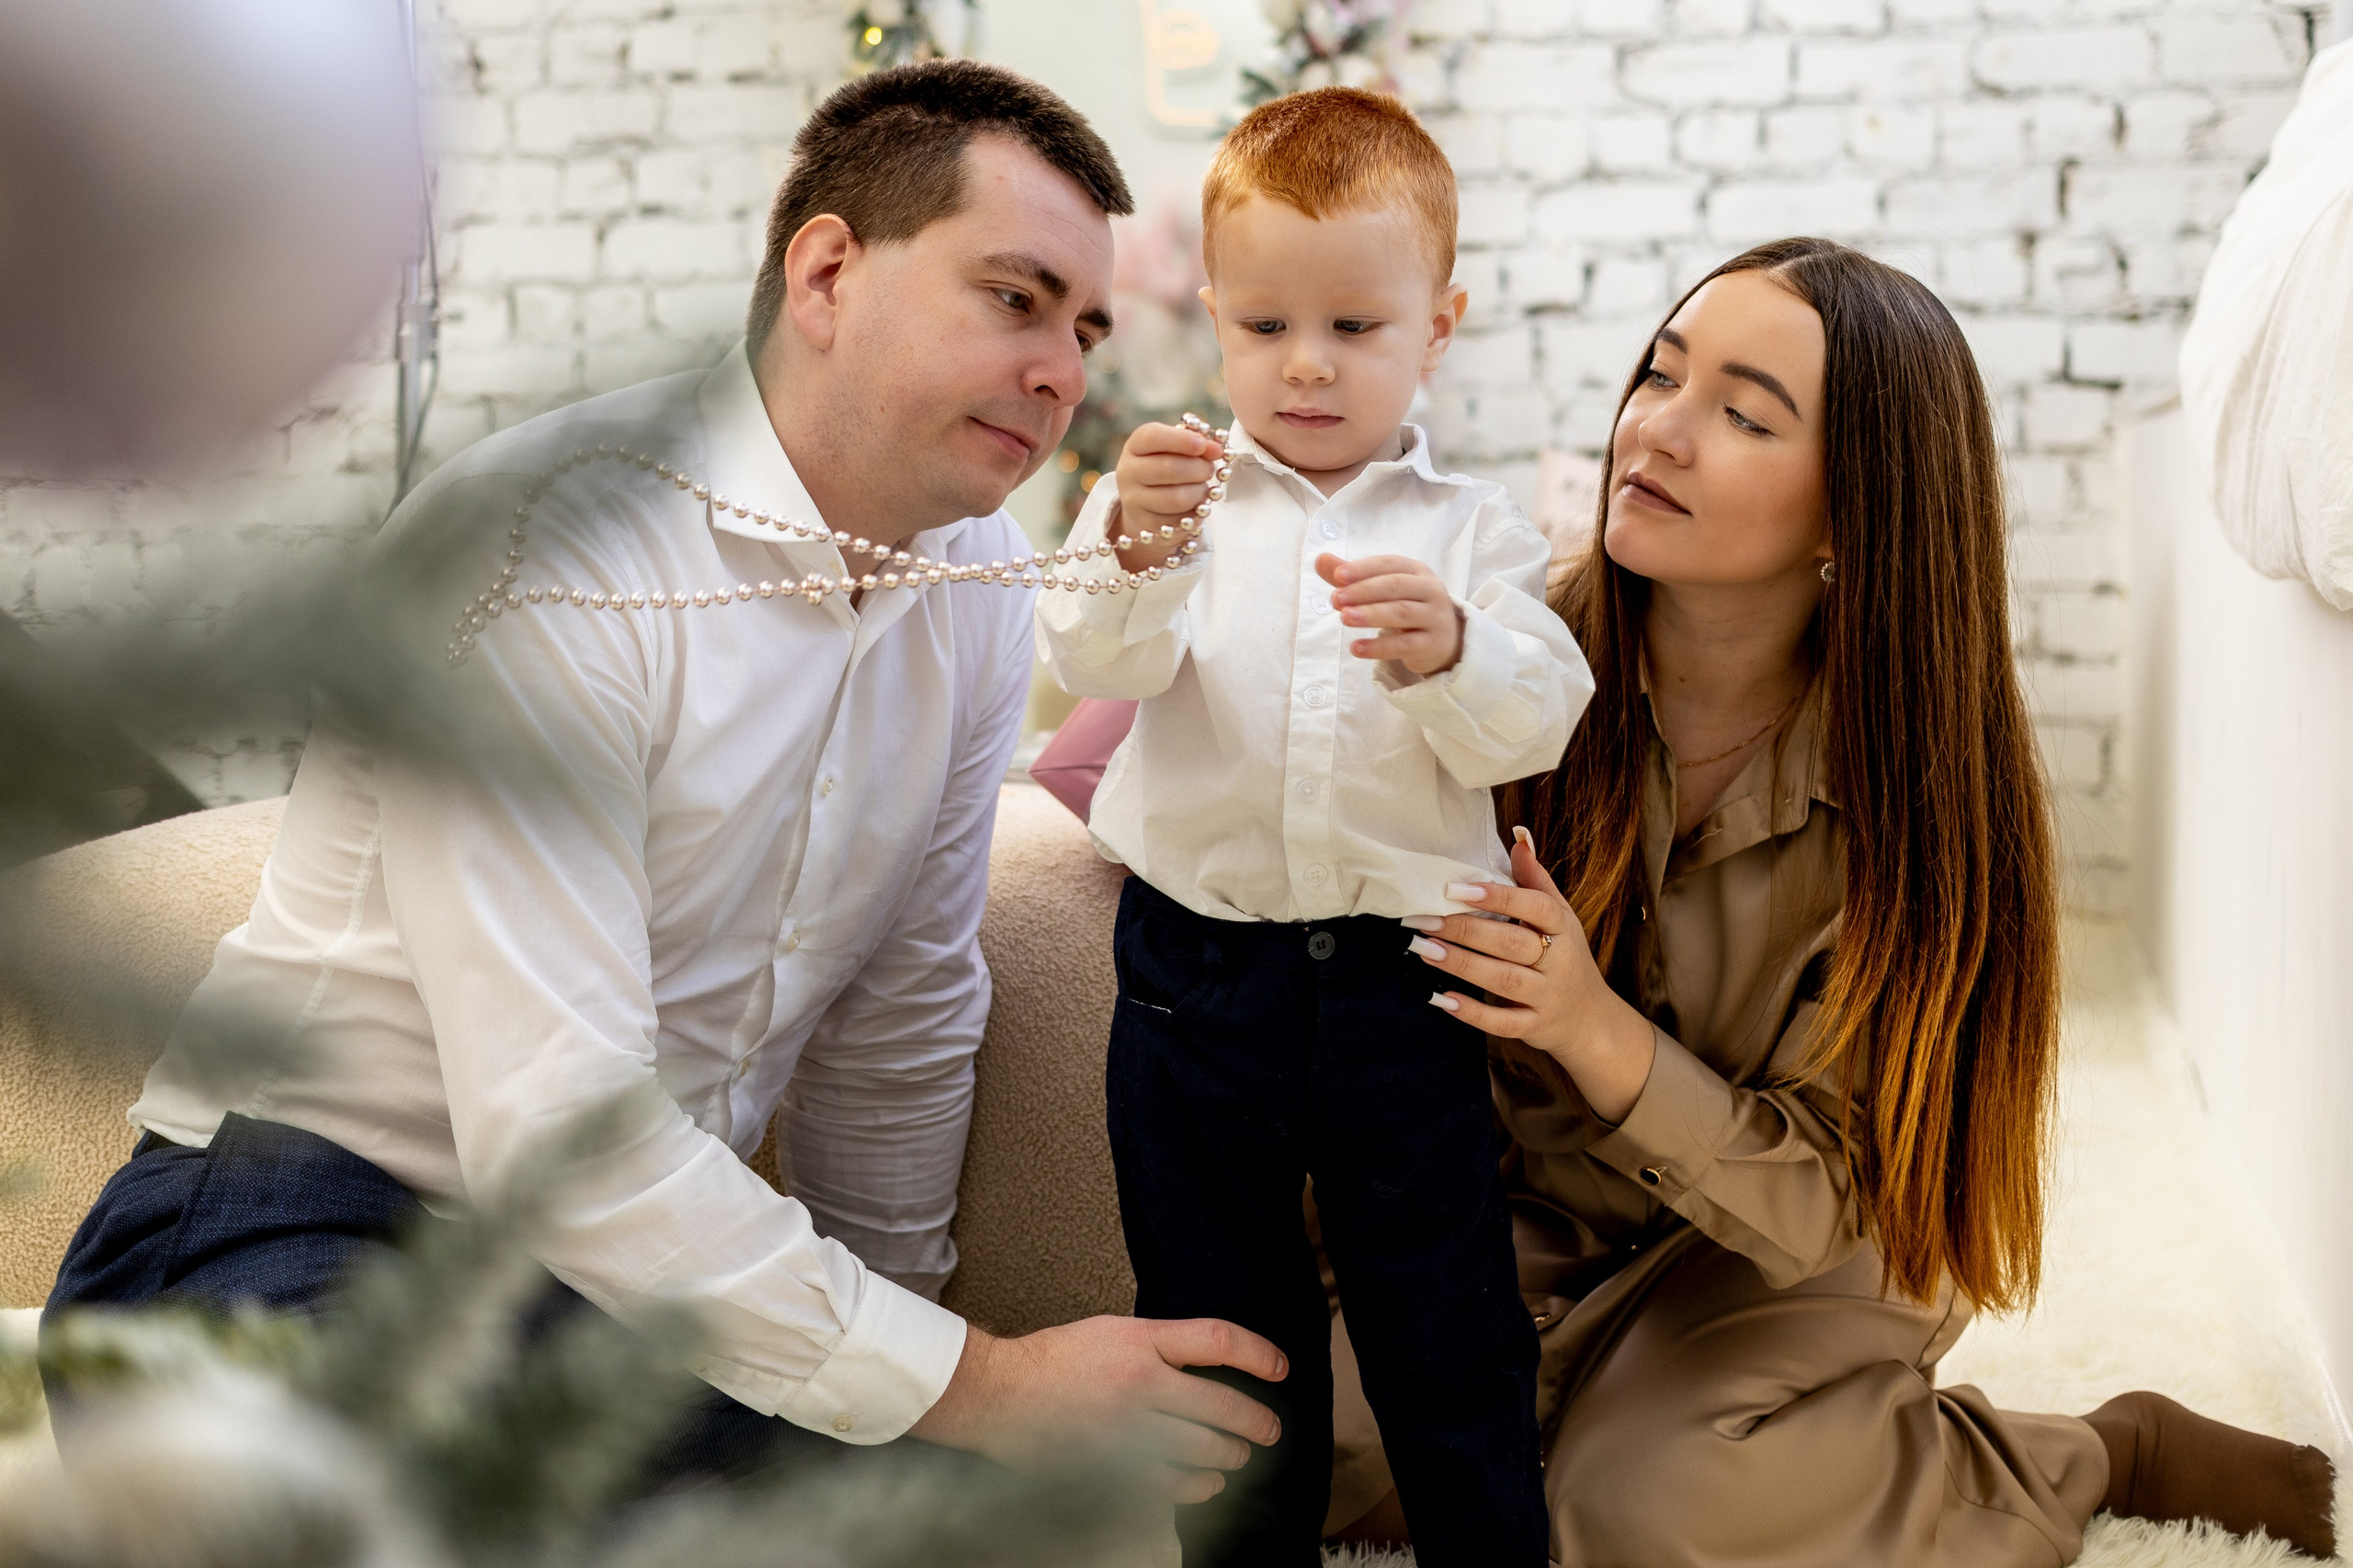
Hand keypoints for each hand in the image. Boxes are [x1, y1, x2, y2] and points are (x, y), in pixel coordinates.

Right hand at [907, 1315, 1286, 1501]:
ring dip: (1230, 1456)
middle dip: (1256, 1421)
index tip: (1281, 1368)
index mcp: (1139, 1340)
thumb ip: (1157, 1343)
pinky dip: (1199, 1487)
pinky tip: (1209, 1485)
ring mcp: (1127, 1430)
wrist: (998, 1394)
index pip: (1218, 1340)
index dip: (1260, 1353)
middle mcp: (1139, 1383)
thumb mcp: (1110, 1331)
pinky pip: (1173, 1484)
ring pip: (1203, 1449)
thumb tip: (1206, 1361)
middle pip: (1221, 1404)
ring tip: (1238, 1456)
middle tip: (1270, 1431)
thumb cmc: (1052, 1360)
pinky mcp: (1113, 1466)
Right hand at [1111, 422, 1224, 574]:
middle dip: (1198, 468)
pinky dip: (1195, 512)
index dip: (1181, 439)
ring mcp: (1134, 501)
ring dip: (1199, 492)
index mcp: (1135, 445)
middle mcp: (1128, 472)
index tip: (1202, 444)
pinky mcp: (1147, 526)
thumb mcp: (1176, 450)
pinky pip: (1180, 520)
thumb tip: (1216, 449)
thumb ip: (1196, 445)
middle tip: (1210, 469)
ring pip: (1177, 498)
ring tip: (1203, 488)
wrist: (1146, 506)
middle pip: (1168, 468)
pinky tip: (1194, 505)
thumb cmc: (1166, 468)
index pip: (1153, 436)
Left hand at [1316, 553, 1463, 675]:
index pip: (1389, 564)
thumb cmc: (1407, 607)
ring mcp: (1435, 617)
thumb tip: (1320, 559)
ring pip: (1401, 613)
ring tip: (1343, 618)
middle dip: (1363, 591)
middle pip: (1396, 586)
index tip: (1337, 576)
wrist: (1443, 641)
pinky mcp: (1433, 644)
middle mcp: (1430, 590)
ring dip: (1370, 615)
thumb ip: (1352, 576)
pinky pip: (1404, 645)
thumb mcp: (1383, 589)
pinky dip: (1379, 647)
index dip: (1364, 569)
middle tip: (1336, 599)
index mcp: (1417, 571)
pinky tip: (1356, 648)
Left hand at [1407, 829, 1656, 1121]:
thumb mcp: (1559, 916)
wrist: (1589, 1018)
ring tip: (1423, 948)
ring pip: (1504, 980)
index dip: (1498, 896)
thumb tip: (1518, 835)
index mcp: (1563, 928)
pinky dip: (1472, 1012)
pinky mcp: (1534, 1027)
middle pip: (1512, 943)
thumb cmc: (1564, 956)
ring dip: (1462, 964)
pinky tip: (1442, 997)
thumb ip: (1535, 879)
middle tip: (1424, 918)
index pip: (1535, 906)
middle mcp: (1558, 962)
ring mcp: (1547, 997)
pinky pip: (1503, 1023)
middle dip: (1466, 930)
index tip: (1456, 887)